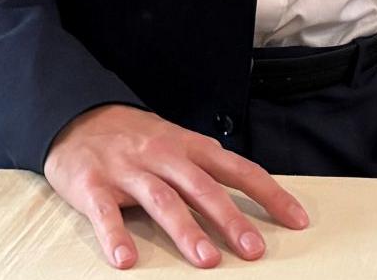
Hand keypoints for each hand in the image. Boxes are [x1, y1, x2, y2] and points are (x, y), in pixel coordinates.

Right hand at [43, 104, 309, 269]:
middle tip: (254, 249)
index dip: (269, 194)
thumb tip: (252, 185)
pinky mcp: (93, 185)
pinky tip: (126, 260)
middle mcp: (164, 156)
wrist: (79, 116)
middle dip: (231, 219)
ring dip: (186, 231)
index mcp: (190, 147)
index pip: (239, 170)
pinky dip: (115, 236)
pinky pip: (105, 213)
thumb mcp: (179, 141)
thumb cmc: (137, 137)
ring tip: (207, 260)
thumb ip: (208, 165)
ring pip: (162, 201)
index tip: (297, 220)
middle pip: (203, 188)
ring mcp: (129, 170)